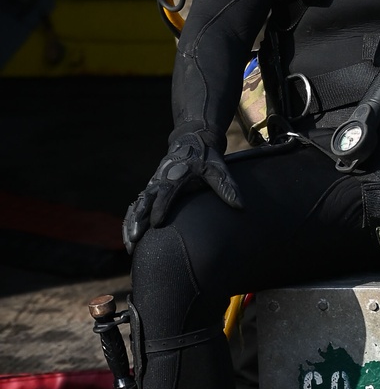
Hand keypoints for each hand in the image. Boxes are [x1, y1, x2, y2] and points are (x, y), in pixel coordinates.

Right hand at [123, 134, 241, 253]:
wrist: (192, 142)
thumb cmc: (206, 158)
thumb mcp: (217, 169)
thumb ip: (227, 187)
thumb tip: (240, 206)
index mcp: (175, 174)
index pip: (165, 192)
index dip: (160, 207)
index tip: (156, 223)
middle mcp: (160, 181)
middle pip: (144, 201)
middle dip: (138, 220)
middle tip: (134, 239)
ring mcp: (153, 186)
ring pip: (137, 206)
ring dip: (131, 224)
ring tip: (129, 246)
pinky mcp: (151, 191)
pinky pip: (136, 207)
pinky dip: (131, 221)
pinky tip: (129, 239)